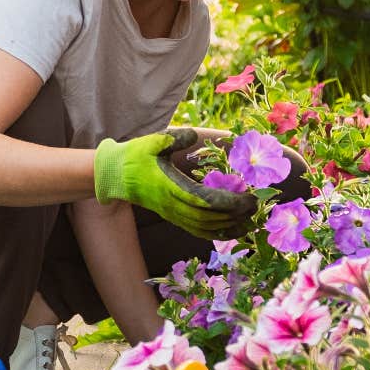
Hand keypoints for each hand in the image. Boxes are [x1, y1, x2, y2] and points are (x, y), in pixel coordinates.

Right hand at [93, 128, 255, 238]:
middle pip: (209, 217)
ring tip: (249, 224)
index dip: (230, 203)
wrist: (113, 175)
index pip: (206, 201)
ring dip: (228, 227)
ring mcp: (171, 213)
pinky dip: (214, 233)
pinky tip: (229, 230)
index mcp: (170, 187)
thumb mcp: (153, 141)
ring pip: (204, 227)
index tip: (249, 198)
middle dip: (235, 215)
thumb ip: (174, 138)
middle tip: (257, 208)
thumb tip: (193, 136)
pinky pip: (195, 230)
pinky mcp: (171, 216)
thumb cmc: (134, 156)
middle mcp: (172, 205)